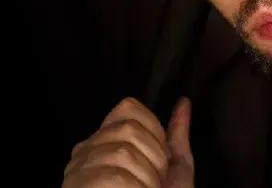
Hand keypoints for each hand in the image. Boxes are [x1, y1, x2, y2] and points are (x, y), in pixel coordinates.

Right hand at [62, 96, 194, 186]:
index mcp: (108, 143)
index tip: (160, 160)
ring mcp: (76, 175)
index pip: (128, 108)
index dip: (153, 130)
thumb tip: (184, 102)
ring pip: (121, 152)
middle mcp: (85, 154)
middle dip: (153, 158)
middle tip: (153, 185)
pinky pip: (111, 178)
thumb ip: (176, 137)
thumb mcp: (173, 173)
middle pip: (126, 128)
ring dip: (146, 180)